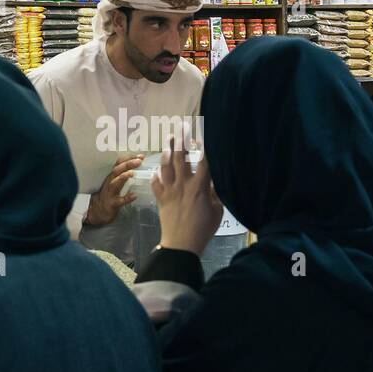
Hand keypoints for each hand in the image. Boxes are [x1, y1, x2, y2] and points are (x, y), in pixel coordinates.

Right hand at [85, 155, 143, 226]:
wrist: (97, 212)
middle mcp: (109, 182)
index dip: (129, 158)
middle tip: (139, 161)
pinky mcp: (112, 204)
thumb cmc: (108, 195)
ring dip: (124, 177)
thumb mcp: (114, 182)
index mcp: (111, 176)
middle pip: (117, 170)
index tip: (141, 156)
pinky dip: (127, 198)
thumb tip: (137, 167)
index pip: (119, 163)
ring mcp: (110, 193)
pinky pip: (119, 201)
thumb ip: (122, 175)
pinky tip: (134, 195)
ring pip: (115, 183)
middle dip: (128, 164)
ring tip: (133, 173)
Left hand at [152, 136, 222, 256]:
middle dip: (181, 140)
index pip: (203, 161)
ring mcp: (169, 190)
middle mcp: (183, 184)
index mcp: (199, 187)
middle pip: (181, 157)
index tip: (204, 133)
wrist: (181, 245)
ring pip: (166, 166)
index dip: (204, 145)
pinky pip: (155, 182)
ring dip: (167, 150)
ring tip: (169, 139)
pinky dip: (156, 174)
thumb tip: (213, 181)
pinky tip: (157, 169)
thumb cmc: (203, 229)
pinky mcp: (160, 198)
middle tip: (182, 127)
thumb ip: (214, 193)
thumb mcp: (216, 210)